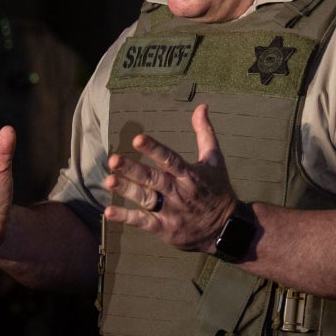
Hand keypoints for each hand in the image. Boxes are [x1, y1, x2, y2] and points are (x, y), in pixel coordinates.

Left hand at [102, 104, 238, 253]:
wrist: (226, 229)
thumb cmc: (217, 190)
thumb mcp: (215, 160)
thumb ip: (204, 133)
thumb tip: (201, 106)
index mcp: (190, 175)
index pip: (170, 159)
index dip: (154, 149)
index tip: (137, 139)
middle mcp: (179, 193)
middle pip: (154, 179)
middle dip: (133, 170)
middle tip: (114, 159)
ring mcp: (171, 212)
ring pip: (146, 199)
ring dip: (127, 190)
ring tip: (109, 180)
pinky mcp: (165, 228)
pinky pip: (143, 222)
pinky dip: (126, 217)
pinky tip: (109, 211)